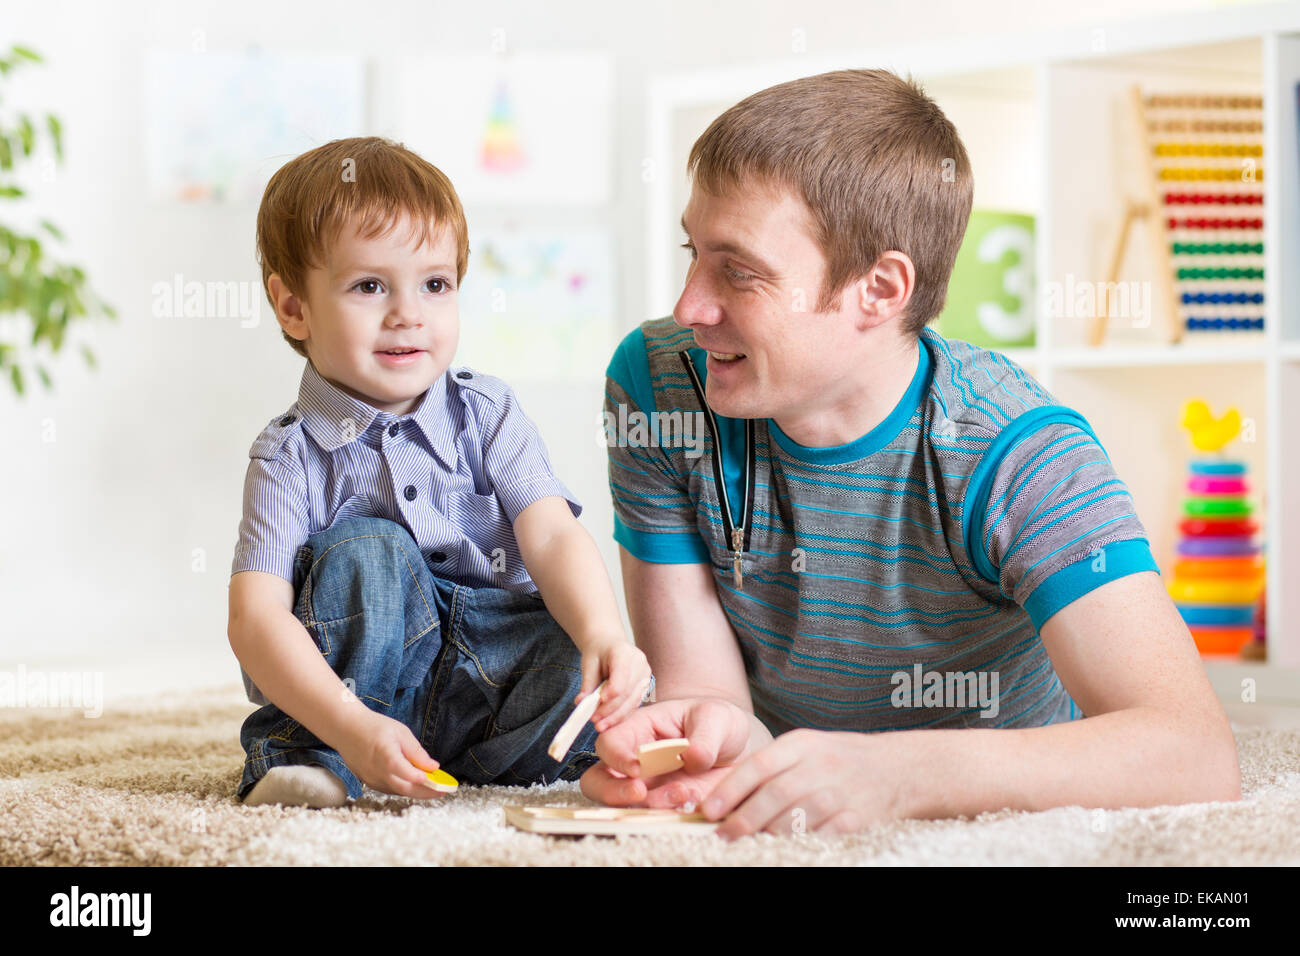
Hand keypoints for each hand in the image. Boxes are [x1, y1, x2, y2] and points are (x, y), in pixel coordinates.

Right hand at [332, 709, 448, 799]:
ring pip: (398, 791)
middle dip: (426, 792)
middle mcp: (377, 771)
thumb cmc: (374, 727)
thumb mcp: (400, 732)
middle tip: (443, 791)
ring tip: (434, 789)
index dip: (422, 779)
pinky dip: (404, 788)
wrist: (346, 729)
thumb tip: (433, 767)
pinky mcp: (369, 783)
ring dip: (417, 792)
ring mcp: (371, 779)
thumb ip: (416, 752)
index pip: (406, 772)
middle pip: (405, 788)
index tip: (439, 782)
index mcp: (385, 755)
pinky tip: (416, 785)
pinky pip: (390, 789)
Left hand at [577, 639, 651, 731]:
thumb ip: (587, 683)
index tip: (598, 702)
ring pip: (632, 701)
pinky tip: (609, 722)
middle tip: (594, 721)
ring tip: (600, 725)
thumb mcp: (588, 663)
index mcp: (623, 652)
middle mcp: (639, 663)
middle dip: (610, 710)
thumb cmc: (598, 652)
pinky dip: (621, 715)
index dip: (611, 692)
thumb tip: (581, 703)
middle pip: (627, 692)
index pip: (621, 676)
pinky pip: (634, 704)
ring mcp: (645, 675)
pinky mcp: (645, 686)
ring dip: (616, 716)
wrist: (609, 645)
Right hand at [580, 697, 752, 807]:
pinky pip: (655, 819)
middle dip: (612, 792)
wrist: (735, 749)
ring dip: (650, 806)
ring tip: (684, 793)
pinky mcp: (663, 808)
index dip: (616, 757)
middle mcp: (633, 761)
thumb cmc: (716, 723)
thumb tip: (693, 757)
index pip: (609, 743)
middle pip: (598, 782)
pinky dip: (670, 816)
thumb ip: (705, 736)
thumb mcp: (716, 718)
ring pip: (625, 806)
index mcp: (637, 729)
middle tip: (640, 793)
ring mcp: (646, 787)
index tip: (637, 767)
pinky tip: (693, 801)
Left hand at [699, 728, 903, 837]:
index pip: (759, 765)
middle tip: (723, 836)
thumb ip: (770, 767)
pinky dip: (804, 844)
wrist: (894, 767)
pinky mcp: (859, 817)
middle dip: (745, 819)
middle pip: (776, 795)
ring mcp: (841, 792)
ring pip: (798, 817)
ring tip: (749, 845)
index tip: (709, 810)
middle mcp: (821, 765)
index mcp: (801, 744)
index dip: (731, 789)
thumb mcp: (804, 748)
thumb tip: (726, 799)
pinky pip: (825, 835)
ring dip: (769, 834)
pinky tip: (786, 850)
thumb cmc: (836, 759)